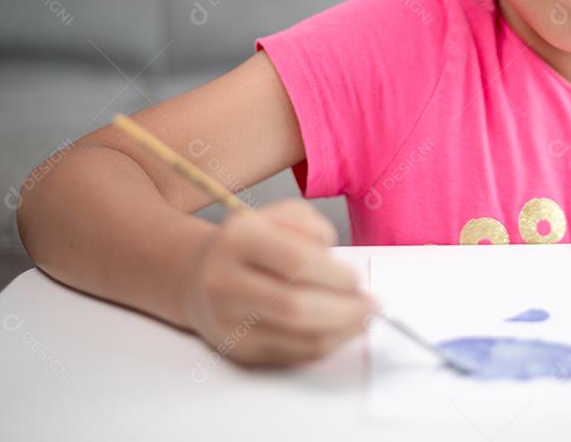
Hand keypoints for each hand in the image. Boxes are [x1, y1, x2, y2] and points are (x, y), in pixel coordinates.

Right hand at [181, 198, 378, 366]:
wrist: (199, 274)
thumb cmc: (252, 243)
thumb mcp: (280, 215)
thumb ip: (311, 225)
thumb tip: (336, 262)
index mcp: (239, 238)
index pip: (297, 261)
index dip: (336, 275)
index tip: (357, 280)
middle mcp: (225, 279)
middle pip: (297, 306)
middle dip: (345, 310)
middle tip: (370, 306)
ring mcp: (228, 320)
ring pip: (297, 337)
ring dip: (342, 331)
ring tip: (362, 319)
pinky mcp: (237, 349)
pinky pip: (292, 355)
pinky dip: (325, 345)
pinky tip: (340, 331)